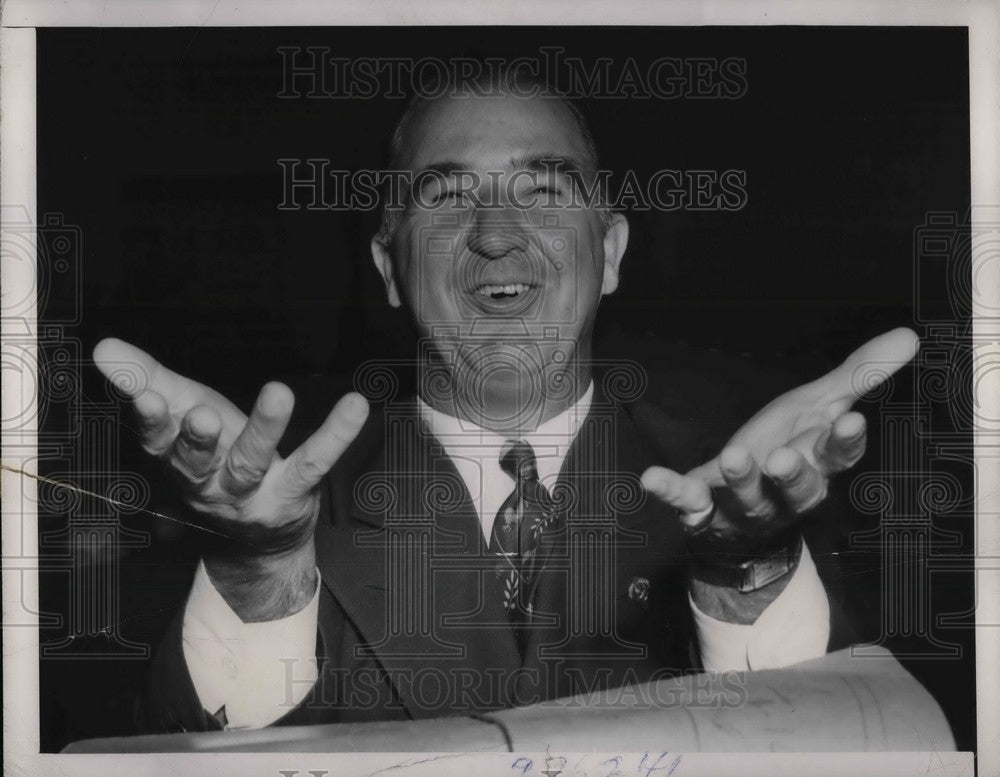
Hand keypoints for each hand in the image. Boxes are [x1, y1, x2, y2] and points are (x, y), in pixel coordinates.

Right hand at [93, 337, 368, 618]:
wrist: (256, 541)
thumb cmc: (215, 460)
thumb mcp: (182, 416)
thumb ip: (146, 380)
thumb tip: (103, 347)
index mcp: (176, 462)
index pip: (156, 444)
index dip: (151, 422)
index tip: (147, 396)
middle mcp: (209, 485)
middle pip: (197, 464)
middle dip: (197, 440)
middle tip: (203, 416)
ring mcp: (252, 495)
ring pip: (253, 463)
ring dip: (264, 429)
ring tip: (278, 393)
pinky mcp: (292, 494)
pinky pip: (314, 463)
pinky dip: (335, 435)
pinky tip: (355, 407)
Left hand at [641, 328, 918, 548]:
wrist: (743, 521)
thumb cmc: (787, 452)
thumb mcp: (818, 409)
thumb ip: (857, 377)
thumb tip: (908, 337)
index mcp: (817, 465)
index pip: (838, 456)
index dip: (844, 441)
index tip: (850, 419)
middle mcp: (785, 494)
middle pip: (796, 487)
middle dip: (792, 474)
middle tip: (783, 457)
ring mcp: (743, 506)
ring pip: (748, 498)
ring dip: (742, 480)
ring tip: (736, 457)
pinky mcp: (703, 511)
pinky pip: (686, 504)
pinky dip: (671, 492)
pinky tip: (651, 478)